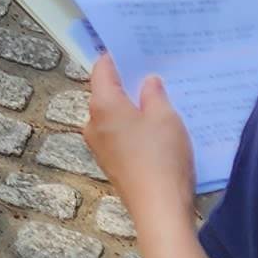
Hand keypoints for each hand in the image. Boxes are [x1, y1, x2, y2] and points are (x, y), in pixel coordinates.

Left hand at [83, 54, 196, 213]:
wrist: (159, 210)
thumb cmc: (161, 158)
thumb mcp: (165, 117)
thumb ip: (154, 93)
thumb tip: (147, 82)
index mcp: (102, 105)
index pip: (102, 70)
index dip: (116, 57)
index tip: (134, 48)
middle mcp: (93, 124)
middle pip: (107, 93)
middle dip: (128, 84)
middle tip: (154, 73)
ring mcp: (100, 147)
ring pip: (114, 117)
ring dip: (133, 108)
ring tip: (161, 101)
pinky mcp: (112, 164)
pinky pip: (120, 136)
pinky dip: (134, 129)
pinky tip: (157, 130)